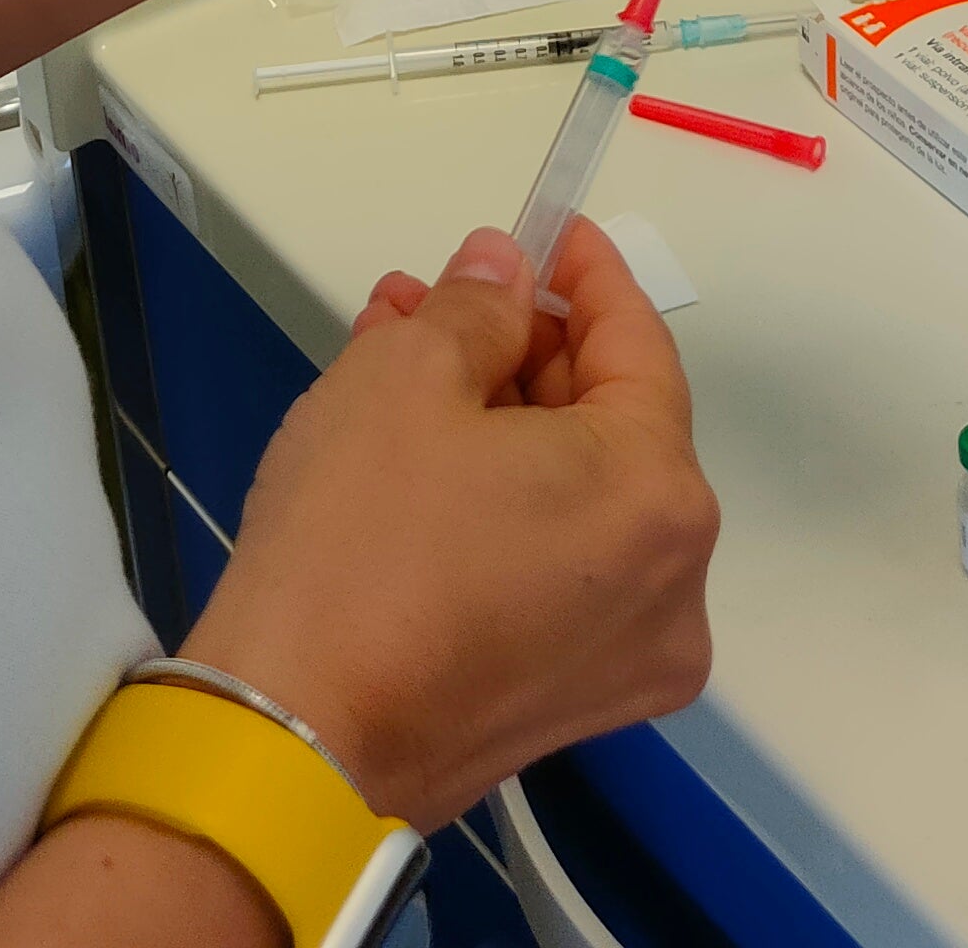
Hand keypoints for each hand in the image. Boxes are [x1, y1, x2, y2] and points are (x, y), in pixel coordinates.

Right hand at [179, 220, 717, 828]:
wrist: (293, 736)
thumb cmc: (357, 543)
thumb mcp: (405, 378)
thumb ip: (478, 307)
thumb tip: (505, 273)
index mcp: (657, 494)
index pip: (639, 347)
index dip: (586, 275)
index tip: (542, 231)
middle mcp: (675, 584)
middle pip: (610, 426)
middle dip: (517, 352)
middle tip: (427, 306)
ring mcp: (627, 657)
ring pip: (575, 498)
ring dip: (497, 425)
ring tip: (395, 369)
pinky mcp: (571, 704)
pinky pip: (555, 569)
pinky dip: (502, 507)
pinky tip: (416, 464)